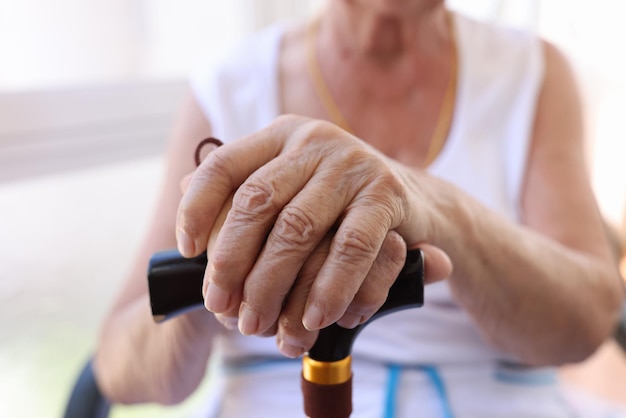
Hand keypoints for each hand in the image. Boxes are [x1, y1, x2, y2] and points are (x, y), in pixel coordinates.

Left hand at [177, 115, 451, 351]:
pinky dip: (330, 288)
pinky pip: (351, 248)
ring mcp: (352, 163)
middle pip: (255, 202)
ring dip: (274, 285)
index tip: (187, 250)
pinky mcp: (387, 193)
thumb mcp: (290, 190)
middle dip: (232, 262)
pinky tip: (316, 318)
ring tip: (260, 326)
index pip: (222, 166)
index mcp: (281, 136)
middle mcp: (313, 141)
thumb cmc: (339, 205)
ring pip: (298, 229)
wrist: (418, 203)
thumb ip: (244, 194)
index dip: (196, 209)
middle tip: (222, 309)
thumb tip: (185, 200)